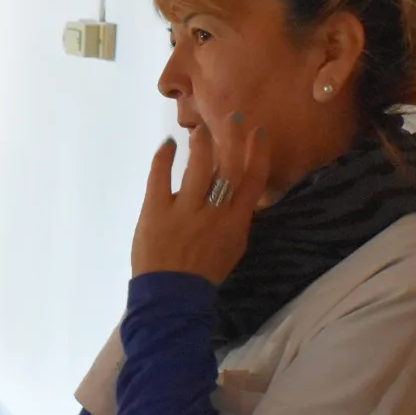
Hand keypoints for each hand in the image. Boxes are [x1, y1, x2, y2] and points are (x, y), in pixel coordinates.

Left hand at [130, 112, 271, 282]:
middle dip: (233, 139)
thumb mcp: (232, 249)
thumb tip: (245, 195)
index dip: (258, 154)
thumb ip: (238, 221)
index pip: (253, 181)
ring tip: (200, 130)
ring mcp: (184, 211)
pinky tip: (166, 145)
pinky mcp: (156, 211)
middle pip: (228, 168)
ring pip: (197, 168)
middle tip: (232, 117)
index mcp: (235, 223)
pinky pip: (160, 178)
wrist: (171, 297)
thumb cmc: (203, 274)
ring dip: (200, 144)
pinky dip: (163, 159)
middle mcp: (213, 212)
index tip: (259, 133)